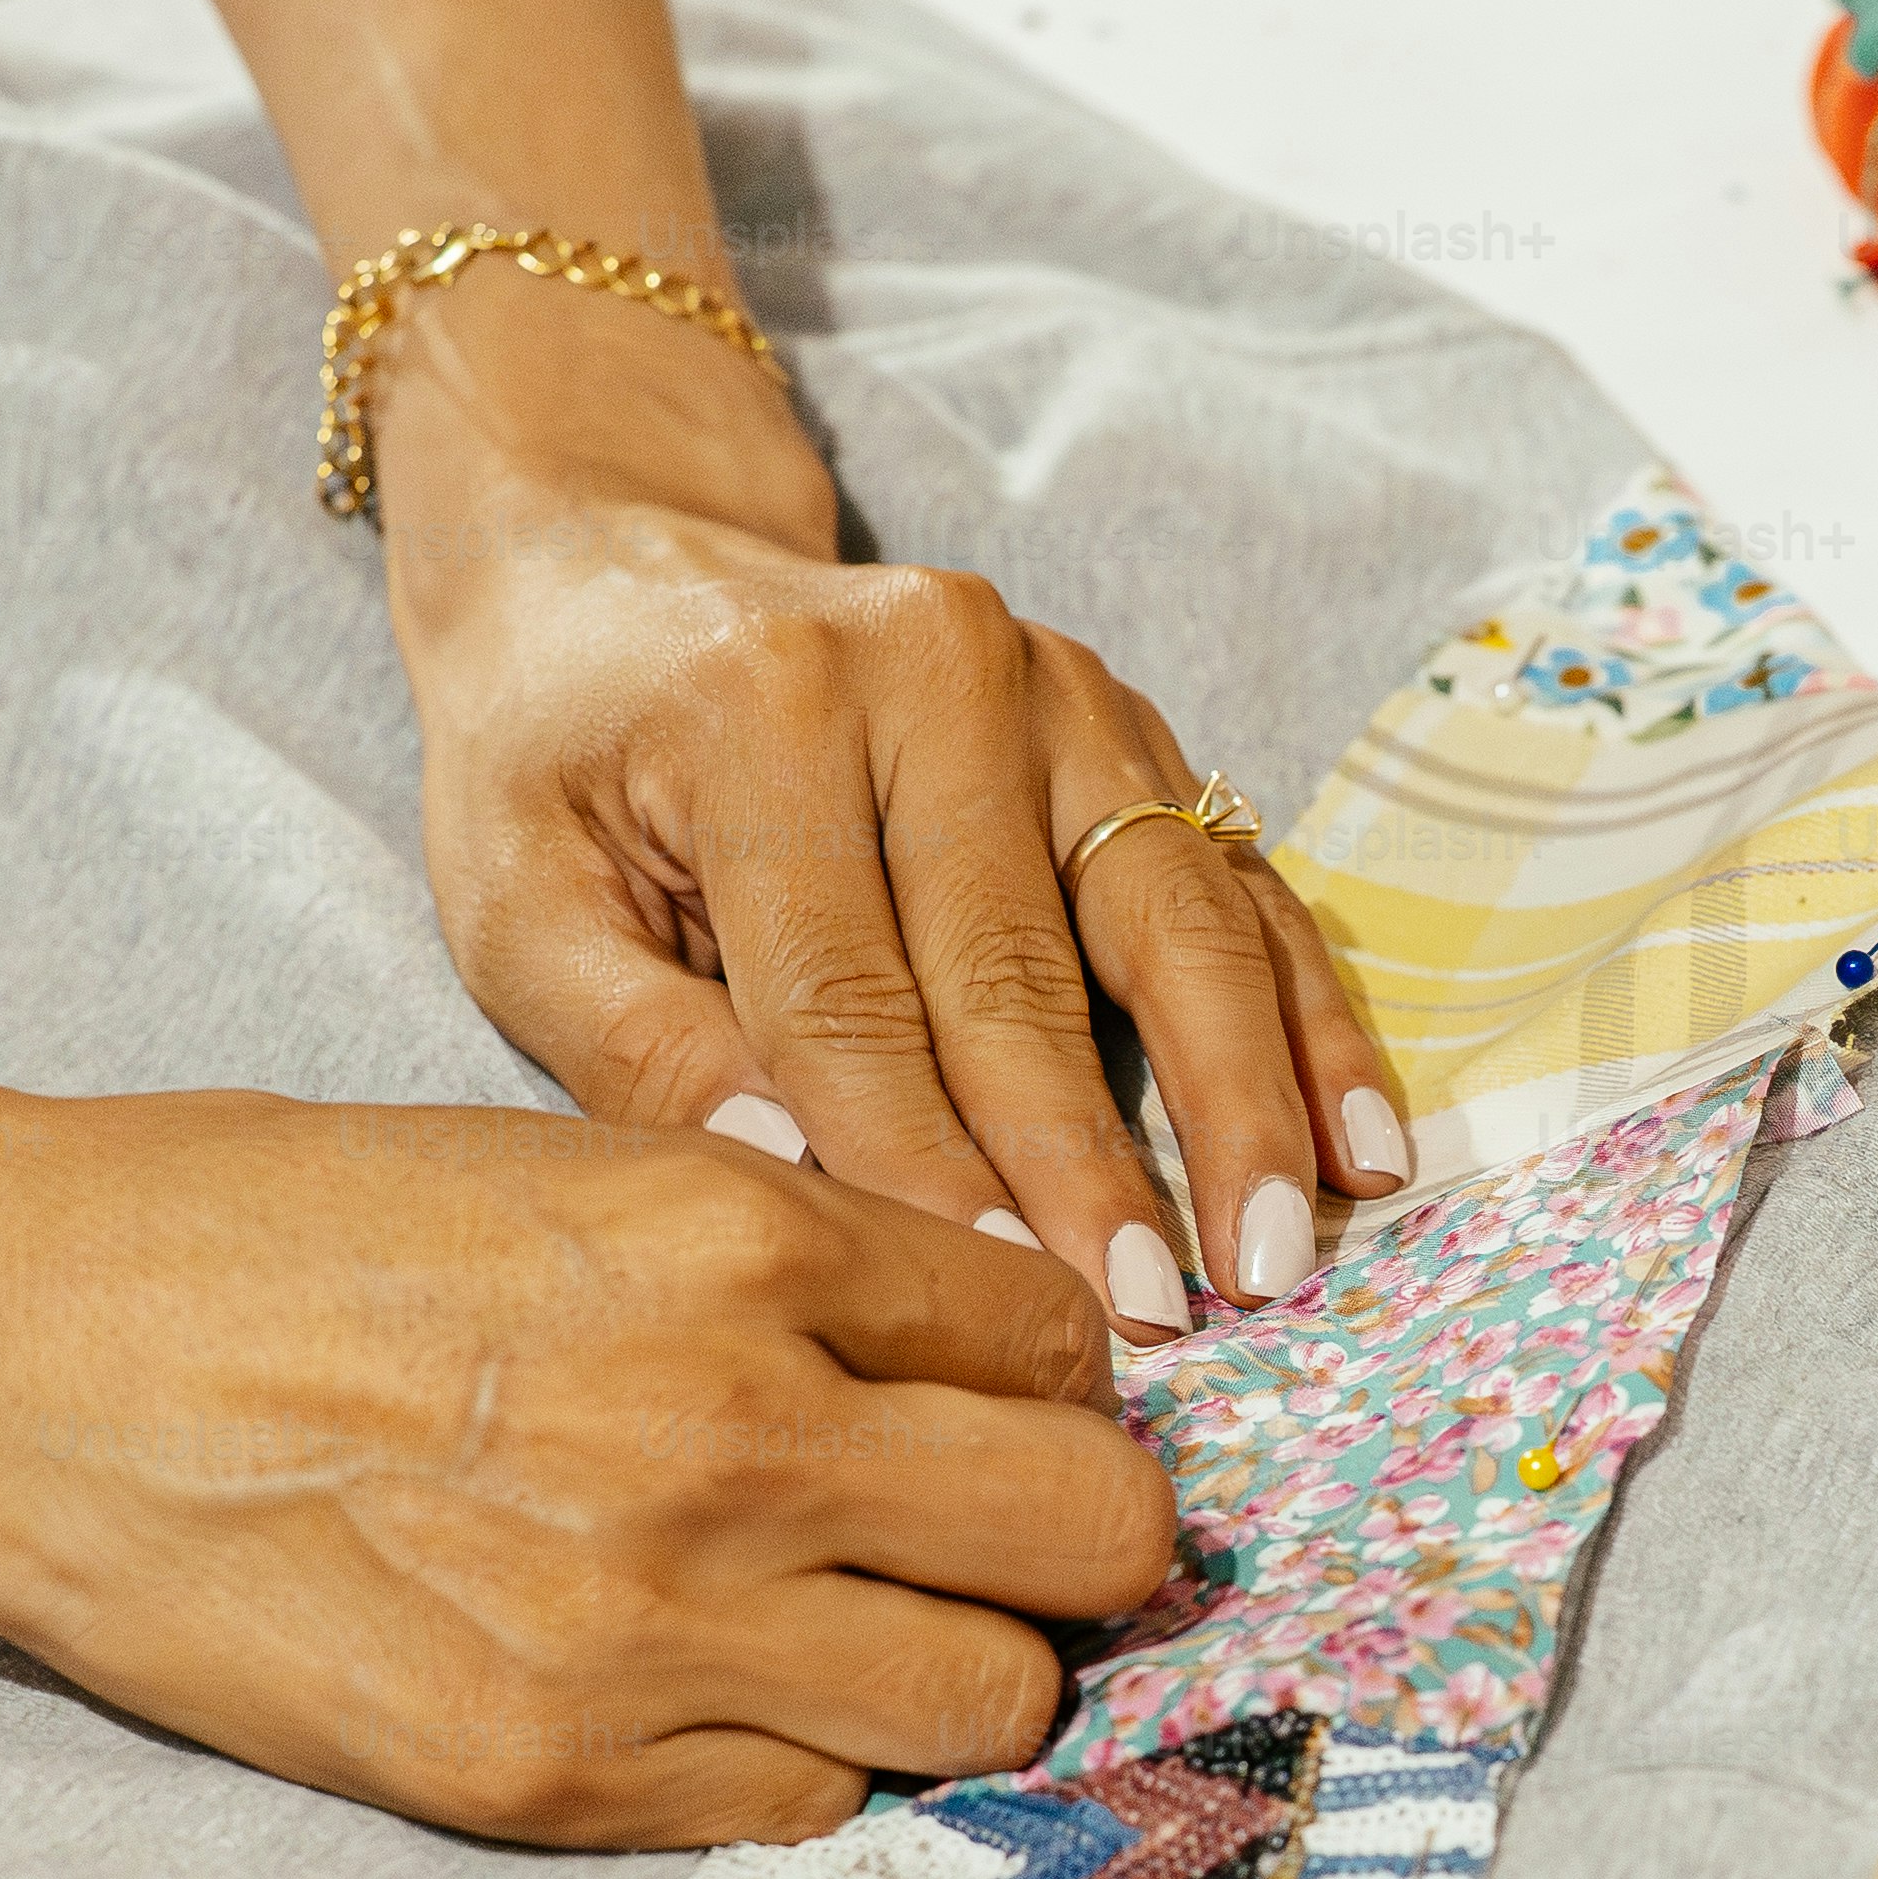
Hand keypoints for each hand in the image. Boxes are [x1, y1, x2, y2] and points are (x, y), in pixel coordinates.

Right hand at [0, 1090, 1177, 1846]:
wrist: (15, 1351)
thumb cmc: (278, 1226)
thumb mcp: (571, 1162)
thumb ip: (794, 1257)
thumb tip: (994, 1347)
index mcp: (746, 1238)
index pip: (1065, 1346)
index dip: (1051, 1380)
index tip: (993, 1403)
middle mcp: (736, 1435)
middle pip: (1099, 1541)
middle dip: (1071, 1536)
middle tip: (986, 1530)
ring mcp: (650, 1628)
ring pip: (991, 1705)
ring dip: (955, 1666)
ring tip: (849, 1619)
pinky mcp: (552, 1776)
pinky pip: (809, 1805)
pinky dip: (795, 1757)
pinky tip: (705, 1689)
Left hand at [363, 298, 1412, 1345]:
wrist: (615, 550)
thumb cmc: (553, 754)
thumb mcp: (519, 898)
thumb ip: (638, 1044)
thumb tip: (793, 1183)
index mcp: (762, 715)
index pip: (854, 996)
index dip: (926, 1170)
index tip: (994, 1308)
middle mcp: (931, 676)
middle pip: (1025, 971)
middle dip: (1095, 1169)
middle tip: (1151, 1329)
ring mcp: (1051, 684)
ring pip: (1170, 922)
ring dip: (1237, 1102)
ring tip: (1277, 1253)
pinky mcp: (1122, 717)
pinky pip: (1235, 883)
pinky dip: (1302, 1015)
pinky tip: (1358, 1137)